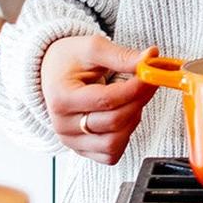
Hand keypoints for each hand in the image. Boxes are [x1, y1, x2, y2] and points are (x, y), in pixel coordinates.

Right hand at [41, 35, 158, 164]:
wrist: (52, 71)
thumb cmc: (69, 60)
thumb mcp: (92, 48)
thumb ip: (121, 56)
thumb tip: (150, 59)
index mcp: (62, 98)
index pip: (106, 100)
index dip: (134, 89)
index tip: (149, 76)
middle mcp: (63, 125)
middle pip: (114, 122)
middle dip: (138, 101)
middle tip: (148, 83)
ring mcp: (71, 141)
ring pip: (114, 142)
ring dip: (133, 120)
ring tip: (133, 99)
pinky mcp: (82, 150)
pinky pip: (111, 154)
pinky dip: (124, 136)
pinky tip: (124, 116)